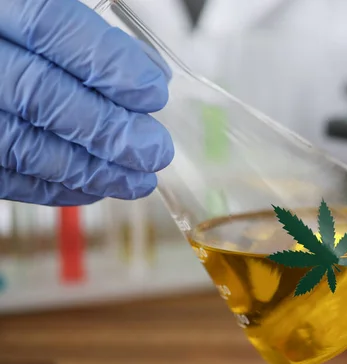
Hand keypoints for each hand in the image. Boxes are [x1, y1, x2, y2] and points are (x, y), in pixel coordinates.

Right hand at [0, 0, 173, 205]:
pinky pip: (5, 176)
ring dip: (92, 171)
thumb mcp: (45, 11)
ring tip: (138, 180)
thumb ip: (92, 38)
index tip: (154, 93)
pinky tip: (95, 187)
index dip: (110, 65)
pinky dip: (55, 187)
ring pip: (23, 145)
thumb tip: (153, 74)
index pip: (52, 28)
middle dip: (111, 130)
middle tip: (156, 151)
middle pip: (41, 95)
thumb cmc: (17, 32)